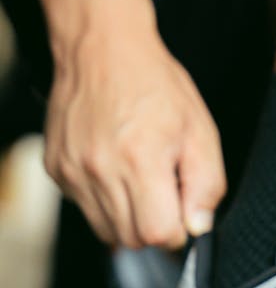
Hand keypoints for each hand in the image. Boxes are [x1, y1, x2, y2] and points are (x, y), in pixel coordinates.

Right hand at [44, 0, 225, 248]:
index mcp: (140, 160)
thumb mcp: (200, 130)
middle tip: (164, 190)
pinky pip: (86, 209)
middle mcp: (100, 169)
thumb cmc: (155, 84)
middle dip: (156, 226)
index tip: (183, 209)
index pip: (159, 234)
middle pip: (133, 239)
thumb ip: (207, 185)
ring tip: (140, 179)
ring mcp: (73, 171)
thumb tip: (198, 227)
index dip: (178, 230)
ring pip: (107, 231)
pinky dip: (105, 201)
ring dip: (130, 218)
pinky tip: (116, 169)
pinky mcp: (57, 169)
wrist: (102, 47)